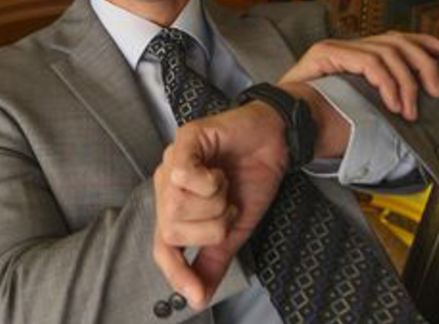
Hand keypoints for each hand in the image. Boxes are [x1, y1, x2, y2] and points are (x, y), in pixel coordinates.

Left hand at [153, 102, 289, 310]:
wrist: (275, 143)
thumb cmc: (249, 180)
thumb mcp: (233, 230)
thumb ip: (213, 261)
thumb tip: (198, 299)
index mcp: (173, 208)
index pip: (162, 247)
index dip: (176, 272)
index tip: (196, 296)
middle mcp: (166, 185)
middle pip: (173, 228)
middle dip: (212, 226)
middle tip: (228, 206)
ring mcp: (172, 161)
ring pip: (178, 205)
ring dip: (215, 201)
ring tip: (224, 185)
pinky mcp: (185, 139)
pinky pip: (184, 174)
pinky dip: (209, 181)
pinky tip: (219, 171)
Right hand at [279, 31, 438, 120]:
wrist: (279, 120)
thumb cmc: (312, 117)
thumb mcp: (355, 105)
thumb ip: (378, 96)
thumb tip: (412, 101)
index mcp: (354, 53)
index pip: (395, 37)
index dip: (423, 41)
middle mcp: (345, 44)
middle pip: (398, 41)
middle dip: (424, 65)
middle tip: (435, 93)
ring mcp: (335, 47)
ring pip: (388, 52)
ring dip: (406, 83)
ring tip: (408, 110)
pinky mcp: (326, 53)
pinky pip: (370, 63)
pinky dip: (387, 83)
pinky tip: (392, 102)